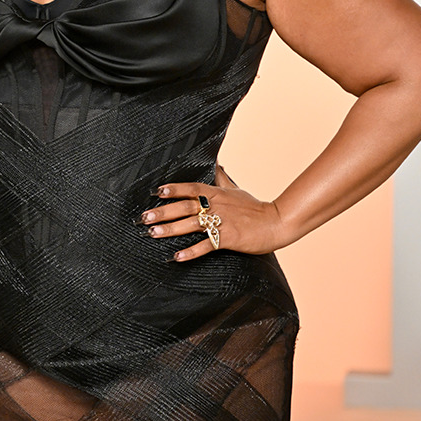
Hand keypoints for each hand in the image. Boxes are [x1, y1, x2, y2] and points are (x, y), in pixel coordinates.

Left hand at [140, 165, 286, 259]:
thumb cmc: (255, 206)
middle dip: (163, 211)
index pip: (190, 188)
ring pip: (191, 224)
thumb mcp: (236, 189)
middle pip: (185, 206)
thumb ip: (221, 178)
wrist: (276, 222)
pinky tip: (177, 256)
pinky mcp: (228, 238)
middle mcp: (216, 206)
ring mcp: (222, 222)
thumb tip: (216, 164)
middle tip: (144, 217)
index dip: (173, 189)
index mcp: (216, 193)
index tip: (156, 192)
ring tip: (153, 233)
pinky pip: (206, 245)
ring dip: (171, 229)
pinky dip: (191, 251)